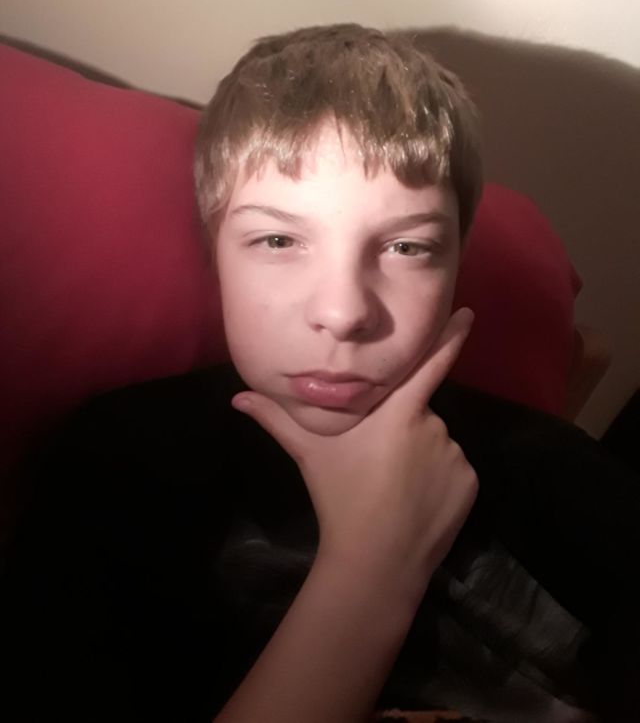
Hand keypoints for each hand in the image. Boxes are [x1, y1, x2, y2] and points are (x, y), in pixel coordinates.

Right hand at [232, 308, 477, 587]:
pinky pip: (454, 470)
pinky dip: (439, 479)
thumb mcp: (308, 453)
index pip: (429, 363)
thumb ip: (275, 419)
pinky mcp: (469, 484)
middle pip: (419, 413)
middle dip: (403, 428)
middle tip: (378, 462)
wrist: (376, 560)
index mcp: (397, 411)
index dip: (450, 336)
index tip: (467, 312)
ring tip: (394, 486)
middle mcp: (433, 425)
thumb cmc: (339, 497)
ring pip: (436, 443)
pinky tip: (415, 501)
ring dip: (420, 454)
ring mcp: (455, 456)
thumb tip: (237, 397)